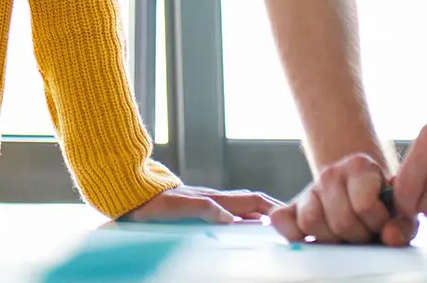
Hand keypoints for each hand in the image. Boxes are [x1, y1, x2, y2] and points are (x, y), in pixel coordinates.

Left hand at [126, 184, 278, 223]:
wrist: (132, 194)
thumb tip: (233, 219)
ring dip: (261, 218)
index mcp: (215, 198)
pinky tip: (246, 232)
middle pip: (252, 205)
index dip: (274, 207)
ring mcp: (209, 203)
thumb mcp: (178, 206)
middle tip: (293, 226)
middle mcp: (216, 200)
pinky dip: (244, 223)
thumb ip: (205, 208)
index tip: (294, 217)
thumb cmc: (153, 202)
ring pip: (242, 210)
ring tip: (277, 232)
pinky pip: (230, 216)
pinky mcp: (200, 210)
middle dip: (274, 212)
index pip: (253, 201)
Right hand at [270, 153, 415, 245]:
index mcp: (360, 166)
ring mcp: (310, 188)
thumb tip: (390, 236)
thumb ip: (401, 225)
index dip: (376, 221)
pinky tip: (312, 238)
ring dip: (330, 237)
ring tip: (343, 233)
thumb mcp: (399, 212)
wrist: (362, 192)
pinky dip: (293, 233)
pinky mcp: (292, 204)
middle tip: (363, 230)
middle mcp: (331, 172)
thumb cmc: (382, 204)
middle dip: (356, 234)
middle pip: (340, 220)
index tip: (380, 220)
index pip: (364, 205)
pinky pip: (282, 220)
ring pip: (310, 220)